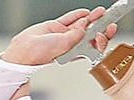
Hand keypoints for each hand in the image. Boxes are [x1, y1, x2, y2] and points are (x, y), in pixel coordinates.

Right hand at [2, 7, 116, 65]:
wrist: (25, 49)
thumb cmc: (40, 54)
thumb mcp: (63, 46)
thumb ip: (75, 35)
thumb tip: (83, 26)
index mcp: (75, 53)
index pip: (92, 47)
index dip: (101, 39)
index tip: (107, 31)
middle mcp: (71, 44)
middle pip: (89, 35)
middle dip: (100, 28)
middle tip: (108, 21)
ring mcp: (64, 35)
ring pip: (81, 25)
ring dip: (91, 18)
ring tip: (100, 12)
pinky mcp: (56, 27)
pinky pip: (70, 19)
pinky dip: (78, 15)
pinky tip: (85, 12)